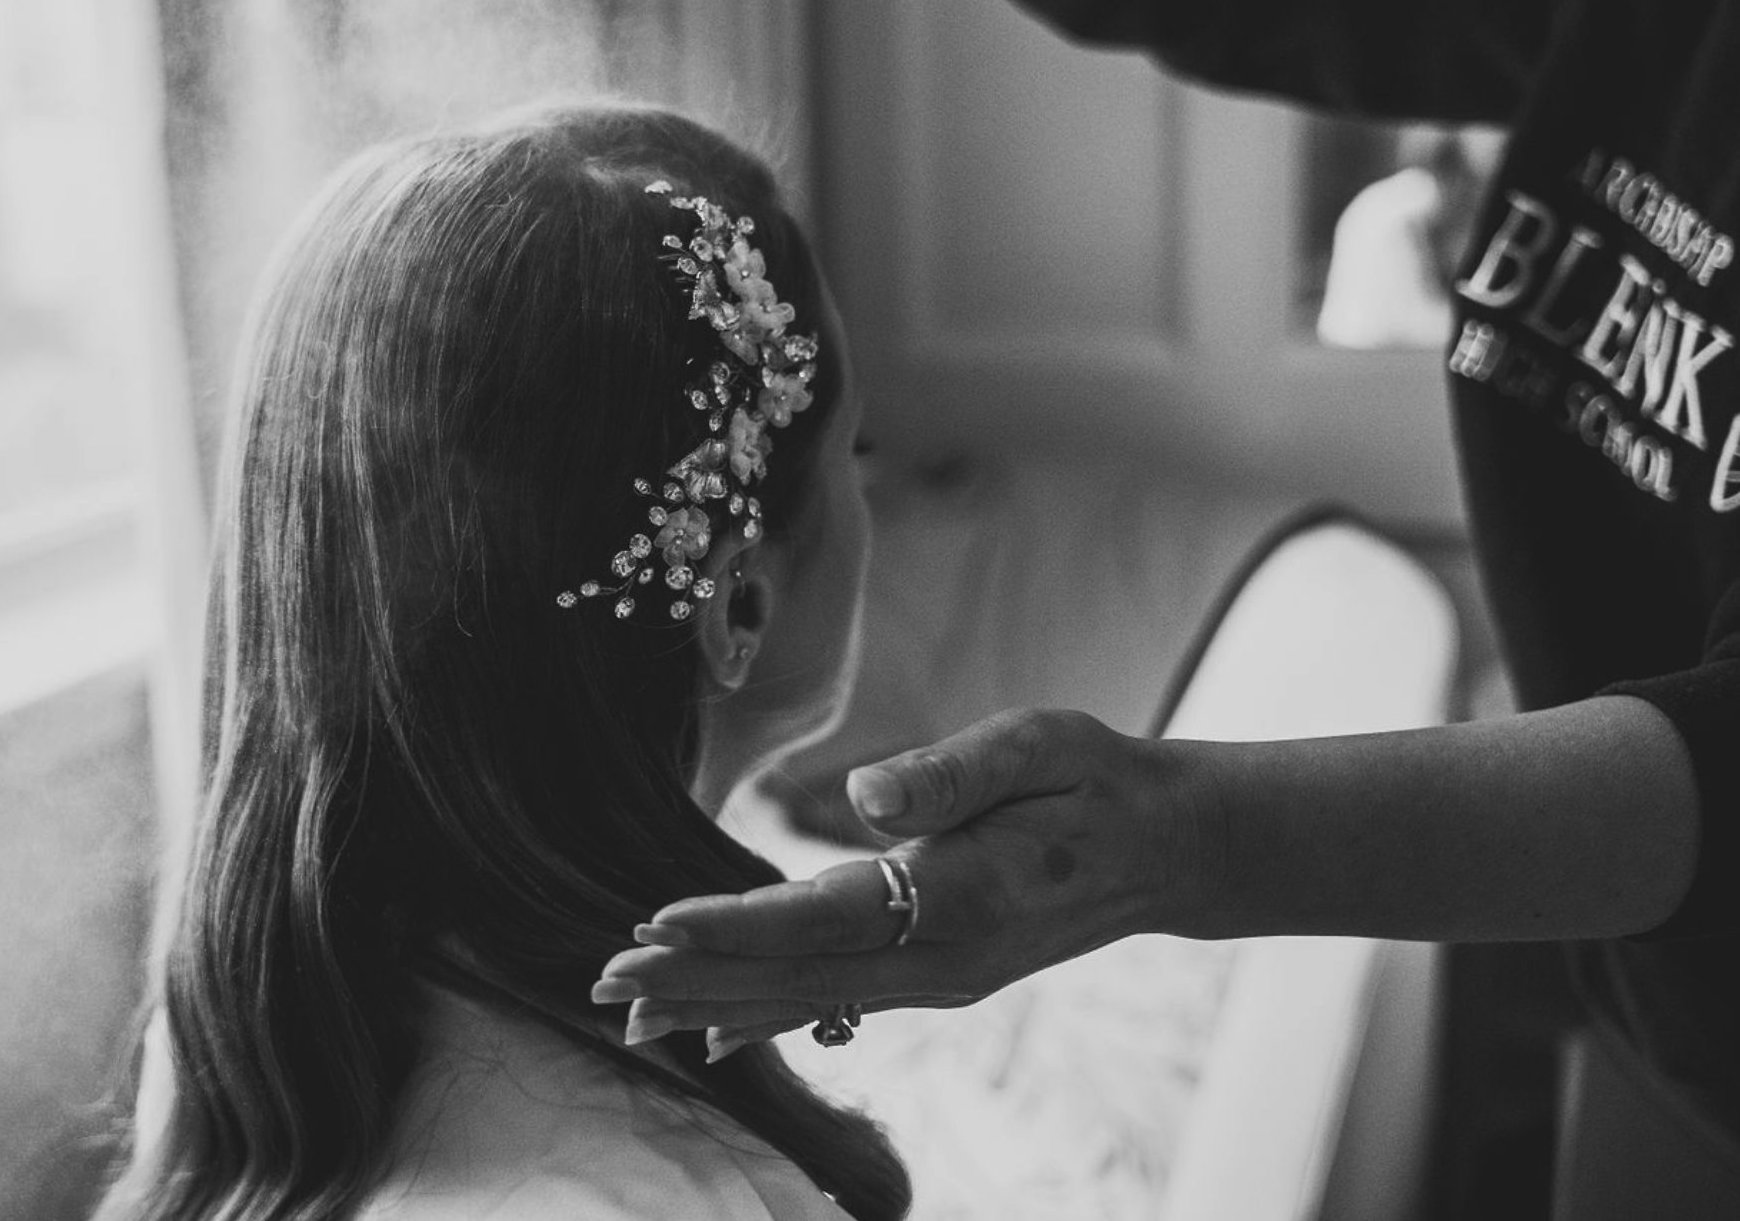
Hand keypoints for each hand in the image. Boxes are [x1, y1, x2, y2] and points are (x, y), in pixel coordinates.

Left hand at [591, 708, 1213, 1055]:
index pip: (824, 916)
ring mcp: (939, 977)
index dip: (735, 926)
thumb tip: (865, 793)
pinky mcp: (937, 977)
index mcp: (959, 893)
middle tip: (607, 984)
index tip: (655, 927)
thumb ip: (953, 771)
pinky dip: (771, 1014)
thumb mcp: (1041, 743)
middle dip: (696, 978)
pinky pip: (837, 1001)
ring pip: (809, 997)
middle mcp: (941, 955)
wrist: (1167, 849)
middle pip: (797, 974)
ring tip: (635, 1015)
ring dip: (717, 1003)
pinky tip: (718, 1030)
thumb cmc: (1095, 779)